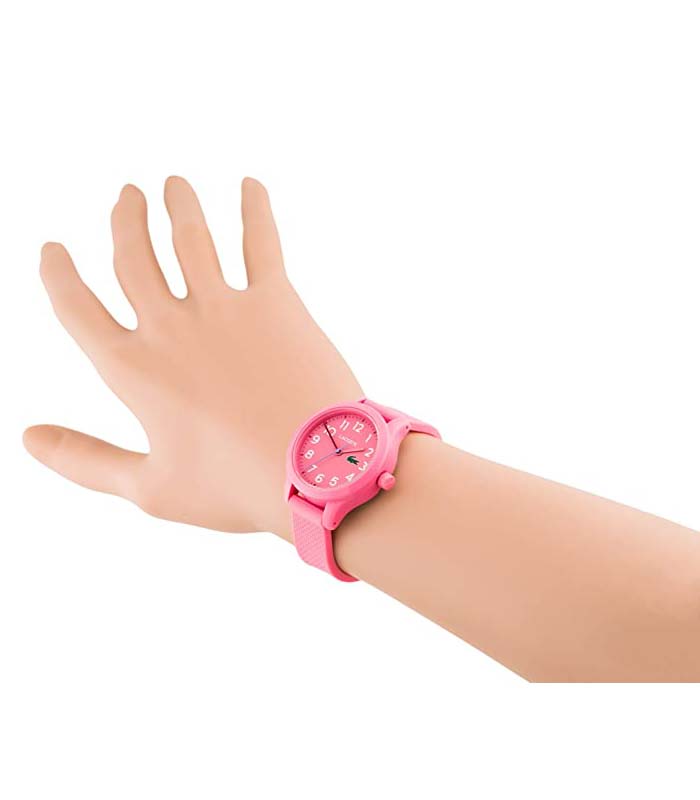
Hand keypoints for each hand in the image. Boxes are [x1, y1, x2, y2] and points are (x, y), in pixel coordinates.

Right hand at [23, 177, 361, 538]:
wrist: (317, 470)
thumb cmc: (236, 487)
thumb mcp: (150, 488)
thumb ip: (85, 460)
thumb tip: (28, 438)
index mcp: (134, 371)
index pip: (77, 308)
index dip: (59, 275)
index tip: (52, 248)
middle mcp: (171, 328)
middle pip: (133, 257)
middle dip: (124, 221)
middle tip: (126, 195)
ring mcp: (225, 309)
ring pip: (190, 238)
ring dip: (178, 205)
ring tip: (173, 184)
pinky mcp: (277, 302)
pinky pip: (261, 242)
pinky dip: (254, 210)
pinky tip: (250, 185)